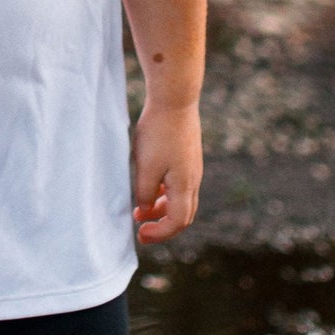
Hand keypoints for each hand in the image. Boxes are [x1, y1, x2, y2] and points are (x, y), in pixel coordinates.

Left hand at [131, 100, 203, 244]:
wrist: (175, 99)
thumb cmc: (158, 132)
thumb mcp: (146, 166)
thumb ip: (145, 192)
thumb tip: (146, 208)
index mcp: (184, 186)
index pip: (177, 222)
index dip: (160, 234)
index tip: (141, 235)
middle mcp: (193, 179)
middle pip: (182, 215)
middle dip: (162, 225)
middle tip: (142, 229)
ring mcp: (192, 167)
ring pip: (181, 199)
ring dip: (162, 208)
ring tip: (140, 209)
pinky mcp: (188, 155)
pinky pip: (179, 183)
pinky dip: (165, 192)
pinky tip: (150, 185)